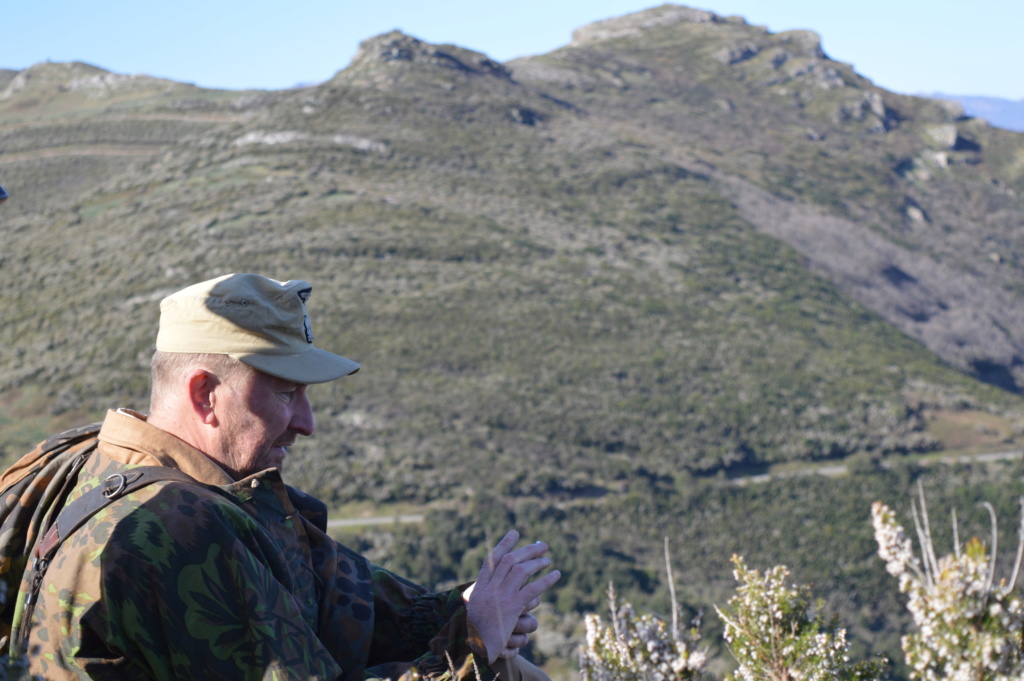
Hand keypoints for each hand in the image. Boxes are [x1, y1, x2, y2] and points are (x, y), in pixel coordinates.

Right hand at [465, 531, 559, 663]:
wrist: (475, 648)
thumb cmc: (477, 633)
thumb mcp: (477, 610)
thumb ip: (488, 596)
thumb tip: (501, 584)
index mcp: (480, 587)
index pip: (492, 559)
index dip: (504, 544)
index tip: (515, 533)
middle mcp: (490, 588)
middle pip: (510, 560)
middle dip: (527, 550)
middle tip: (542, 545)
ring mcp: (500, 597)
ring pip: (521, 571)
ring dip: (537, 563)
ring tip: (548, 560)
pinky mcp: (512, 608)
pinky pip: (532, 589)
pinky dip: (546, 580)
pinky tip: (556, 575)